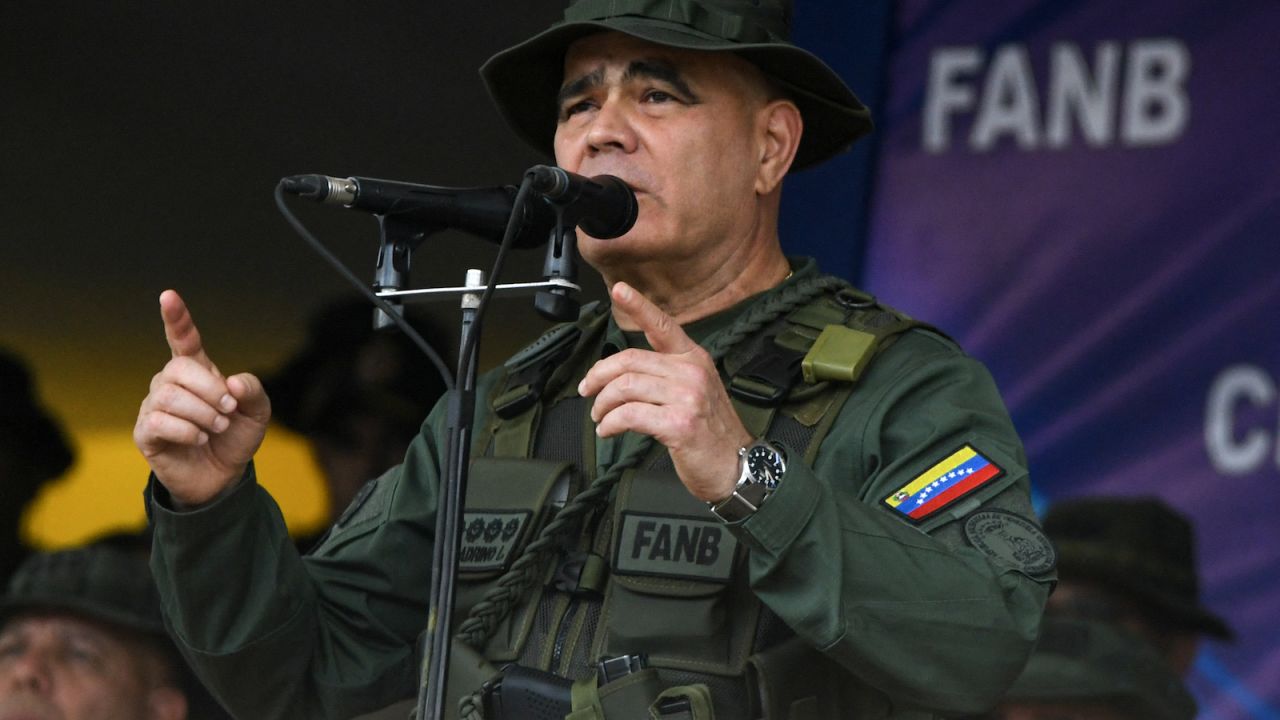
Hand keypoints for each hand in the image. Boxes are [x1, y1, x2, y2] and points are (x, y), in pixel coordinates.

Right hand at [134, 290, 270, 506]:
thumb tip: (231, 382)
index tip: (168, 295)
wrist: (223, 476)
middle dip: (210, 389)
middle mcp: (170, 383)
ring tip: (215, 429)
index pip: (183, 338)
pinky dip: (187, 432)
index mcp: (198, 371)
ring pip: (170, 396)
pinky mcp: (145, 432)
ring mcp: (154, 406)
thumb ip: (253, 390)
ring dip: (202, 414)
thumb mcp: (258, 412)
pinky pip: (159, 422)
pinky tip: (198, 440)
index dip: (177, 317)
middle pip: (180, 368)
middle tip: (228, 410)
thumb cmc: (236, 437)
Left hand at [578, 282, 750, 502]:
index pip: (662, 325)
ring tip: (600, 418)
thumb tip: (622, 374)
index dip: (638, 306)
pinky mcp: (679, 423)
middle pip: (629, 360)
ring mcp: (687, 397)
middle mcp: (692, 372)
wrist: (736, 467)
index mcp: (694, 359)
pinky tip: (609, 430)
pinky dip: (611, 424)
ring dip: (603, 404)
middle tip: (588, 391)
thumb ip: (665, 376)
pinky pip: (629, 415)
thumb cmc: (712, 434)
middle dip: (599, 376)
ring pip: (625, 387)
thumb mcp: (695, 392)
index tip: (619, 290)